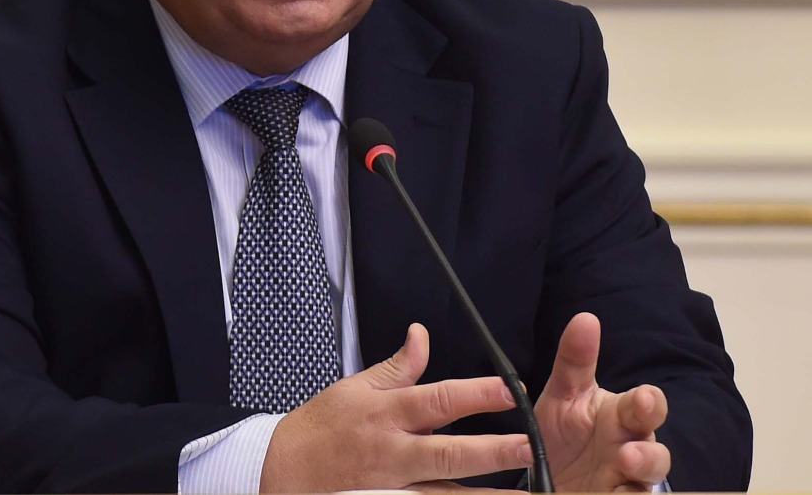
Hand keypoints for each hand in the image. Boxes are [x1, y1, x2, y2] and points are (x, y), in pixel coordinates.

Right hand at [260, 323, 529, 492]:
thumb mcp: (356, 387)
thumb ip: (398, 366)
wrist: (281, 472)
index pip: (439, 400)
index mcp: (387, 413)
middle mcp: (393, 452)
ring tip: (523, 493)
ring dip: (484, 494)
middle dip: (492, 450)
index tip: (511, 390)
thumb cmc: (321, 427)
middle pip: (449, 452)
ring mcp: (392, 488)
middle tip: (530, 447)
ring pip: (446, 494)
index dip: (476, 394)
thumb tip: (422, 334)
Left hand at [530, 312, 670, 491]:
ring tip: (622, 472)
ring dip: (637, 483)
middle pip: (656, 457)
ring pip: (647, 488)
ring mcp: (625, 484)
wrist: (545, 476)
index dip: (649, 404)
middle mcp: (631, 453)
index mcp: (621, 419)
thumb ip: (575, 360)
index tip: (644, 400)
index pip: (646, 407)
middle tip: (629, 453)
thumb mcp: (564, 395)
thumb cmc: (564, 431)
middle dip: (648, 456)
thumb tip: (586, 318)